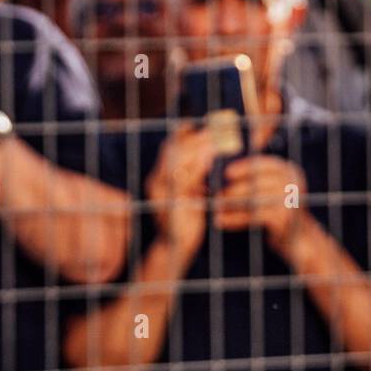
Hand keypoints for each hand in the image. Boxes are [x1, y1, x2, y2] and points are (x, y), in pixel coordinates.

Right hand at [144, 124, 216, 257]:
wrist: (177, 245)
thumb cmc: (188, 216)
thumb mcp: (192, 190)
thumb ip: (196, 172)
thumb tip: (211, 150)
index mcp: (160, 175)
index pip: (169, 146)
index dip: (184, 132)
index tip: (204, 124)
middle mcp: (156, 181)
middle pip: (171, 149)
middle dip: (194, 138)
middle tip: (215, 131)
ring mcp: (160, 193)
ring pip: (174, 162)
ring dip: (196, 149)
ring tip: (214, 142)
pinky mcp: (169, 204)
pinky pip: (180, 181)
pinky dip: (194, 169)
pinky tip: (208, 162)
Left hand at [213, 155, 310, 257]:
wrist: (300, 238)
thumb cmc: (279, 211)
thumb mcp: (273, 189)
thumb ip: (257, 179)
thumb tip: (225, 171)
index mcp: (290, 171)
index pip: (264, 164)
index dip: (244, 167)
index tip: (227, 173)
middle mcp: (293, 183)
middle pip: (257, 182)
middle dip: (234, 189)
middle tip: (217, 194)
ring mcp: (289, 200)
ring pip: (253, 199)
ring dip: (231, 204)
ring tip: (216, 208)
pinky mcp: (283, 218)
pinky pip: (253, 216)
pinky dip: (234, 219)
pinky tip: (221, 221)